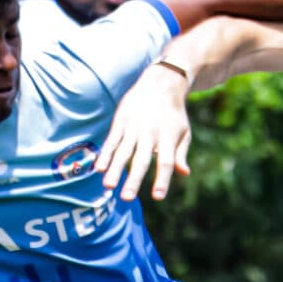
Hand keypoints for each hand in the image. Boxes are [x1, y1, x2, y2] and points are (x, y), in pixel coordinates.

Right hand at [101, 62, 192, 201]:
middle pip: (141, 160)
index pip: (166, 162)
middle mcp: (150, 134)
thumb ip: (180, 154)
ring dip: (114, 169)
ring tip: (108, 187)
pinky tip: (98, 167)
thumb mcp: (183, 133)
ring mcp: (134, 127)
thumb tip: (184, 174)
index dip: (162, 179)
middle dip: (133, 180)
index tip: (157, 197)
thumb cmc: (174, 114)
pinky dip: (105, 154)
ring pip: (123, 152)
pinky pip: (112, 140)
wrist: (161, 83)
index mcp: (168, 139)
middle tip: (126, 198)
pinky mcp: (121, 121)